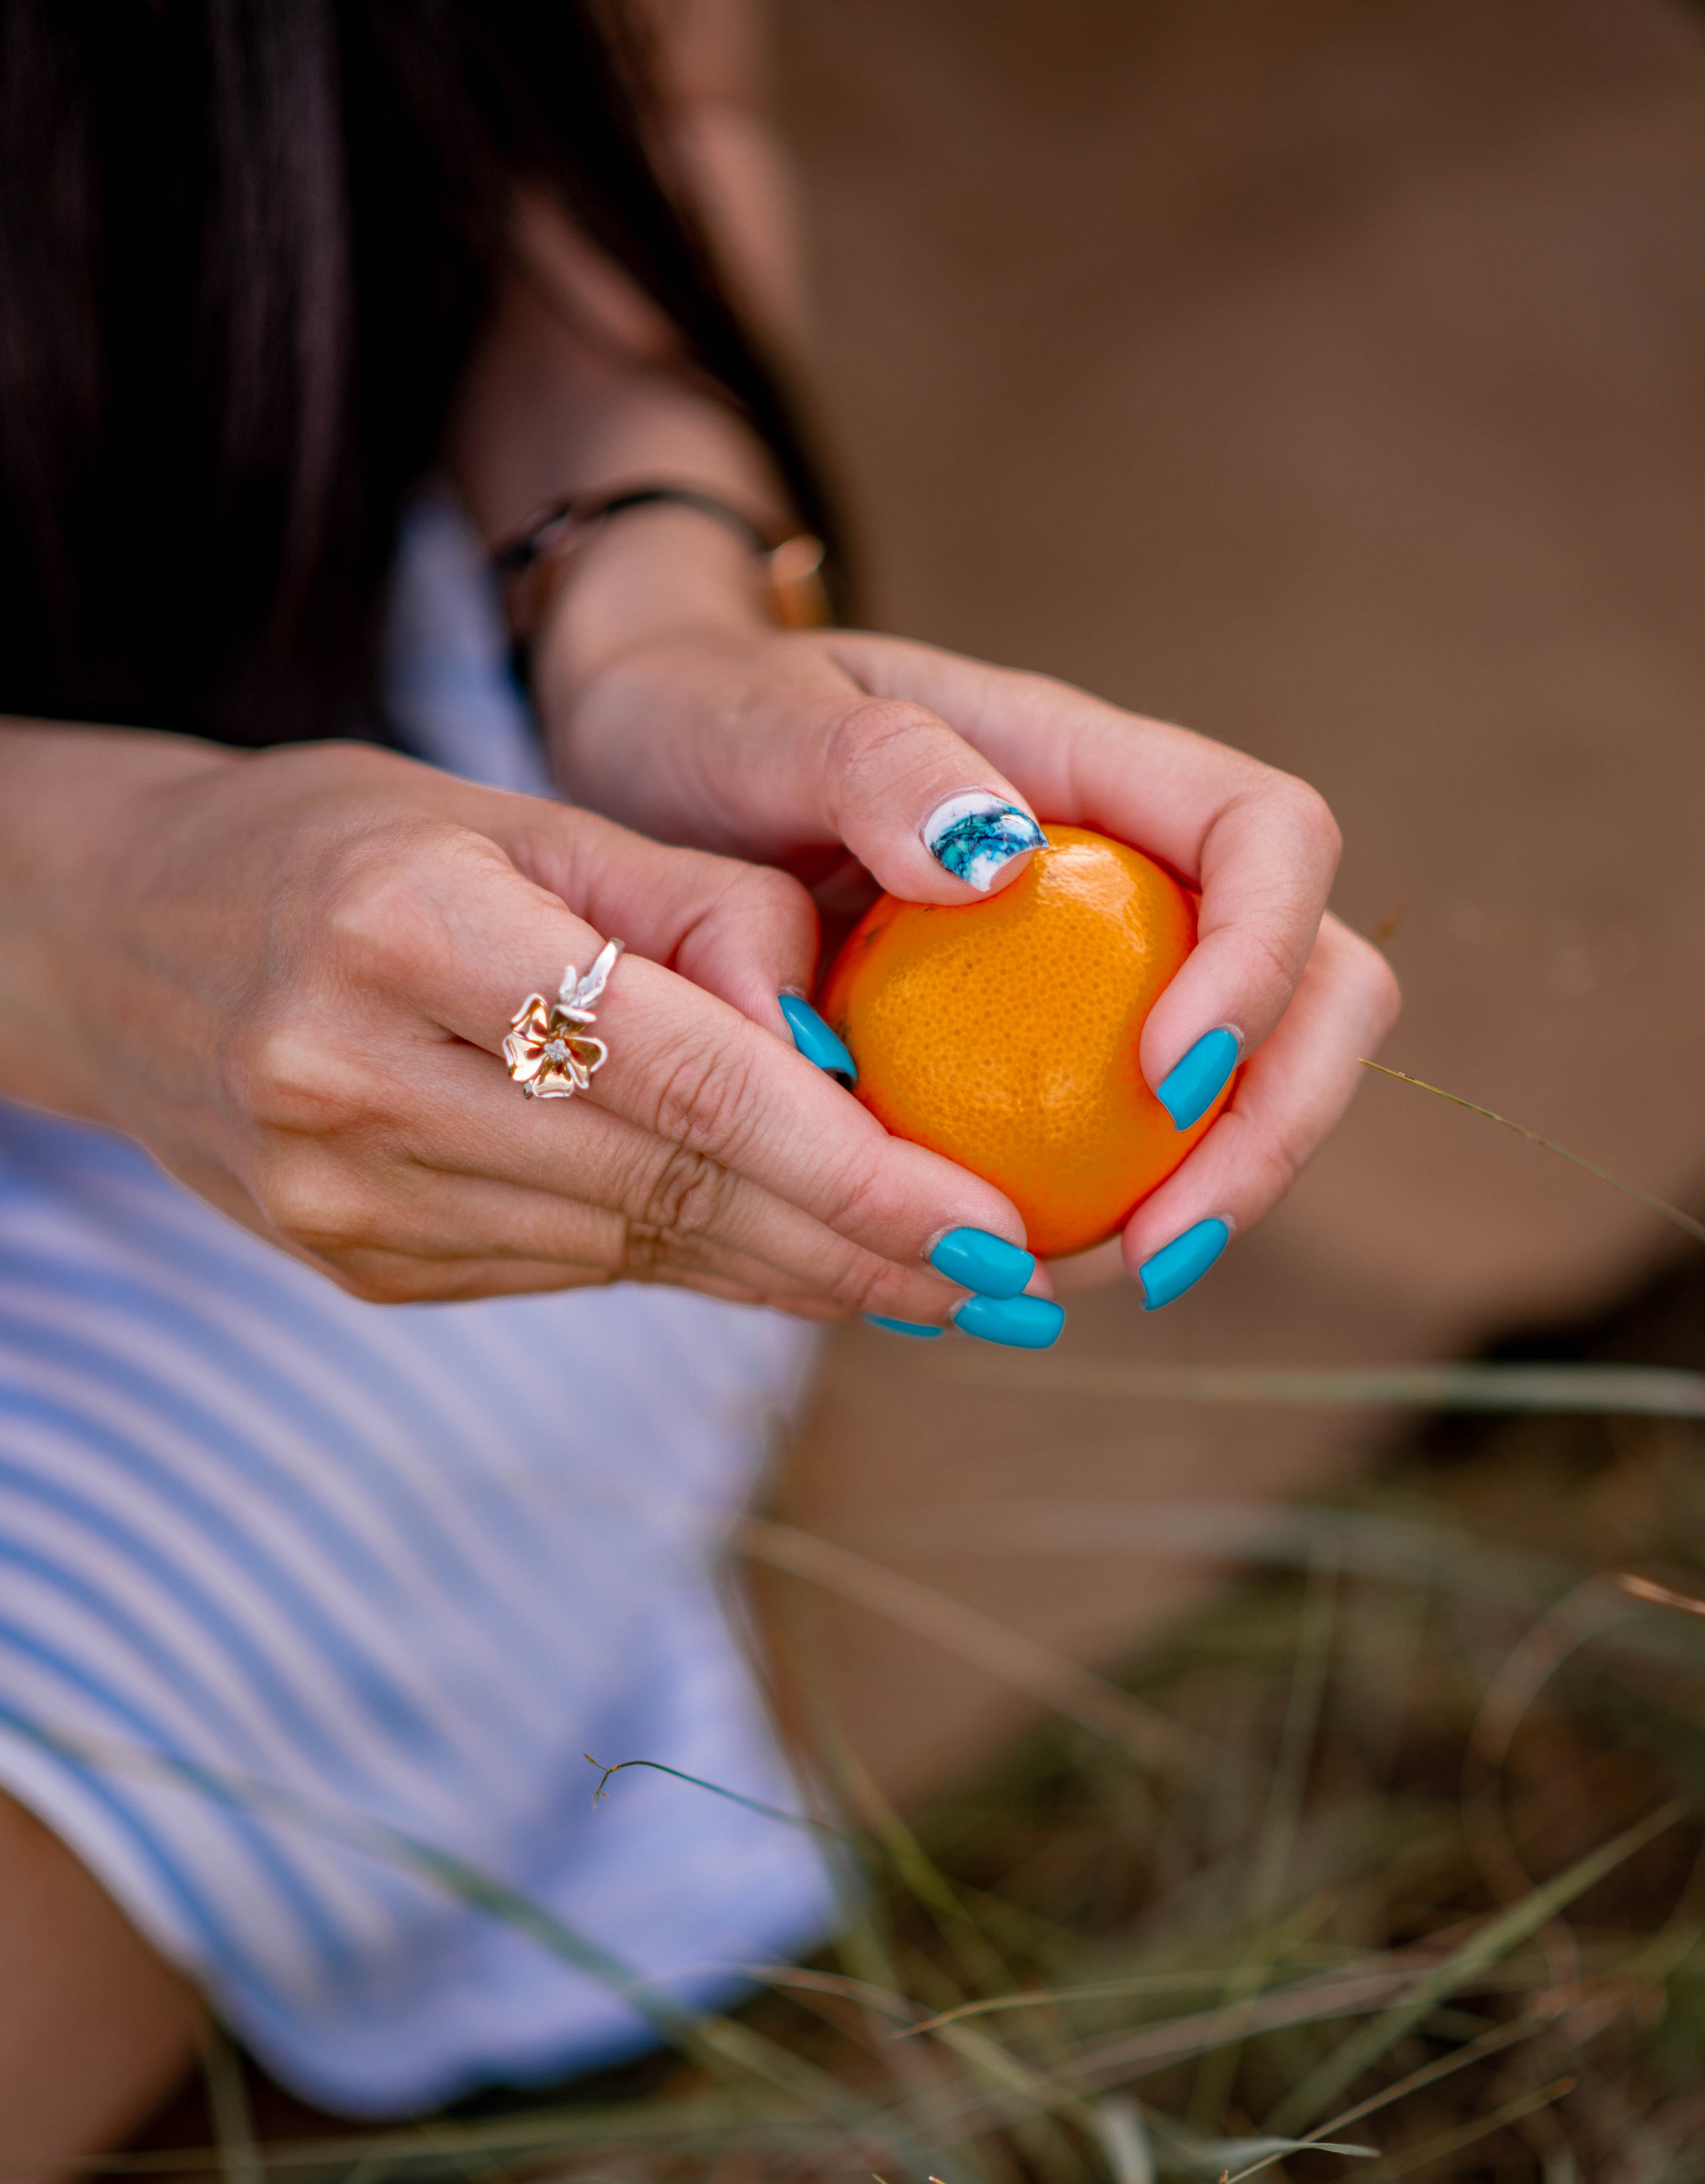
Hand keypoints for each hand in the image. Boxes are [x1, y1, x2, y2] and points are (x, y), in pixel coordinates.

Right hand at [0, 729, 1050, 1316]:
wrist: (124, 942)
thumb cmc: (349, 844)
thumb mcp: (517, 812)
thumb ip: (697, 912)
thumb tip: (854, 1041)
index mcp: (401, 936)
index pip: (681, 1079)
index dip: (853, 1167)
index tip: (992, 1226)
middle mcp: (355, 1087)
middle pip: (676, 1192)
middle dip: (863, 1249)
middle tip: (1015, 1284)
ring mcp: (343, 1202)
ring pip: (640, 1254)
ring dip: (803, 1275)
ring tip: (940, 1282)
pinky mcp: (359, 1267)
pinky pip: (580, 1273)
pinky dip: (704, 1270)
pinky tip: (801, 1268)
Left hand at [538, 601, 1398, 1290]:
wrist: (656, 760)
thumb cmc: (708, 716)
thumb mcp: (758, 722)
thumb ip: (873, 770)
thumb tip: (990, 856)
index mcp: (1089, 768)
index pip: (1269, 836)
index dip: (1262, 957)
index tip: (1163, 1074)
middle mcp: (1133, 869)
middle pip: (1317, 987)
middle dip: (1273, 1128)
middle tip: (1161, 1250)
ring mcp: (1106, 968)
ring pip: (1242, 1090)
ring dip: (1200, 1202)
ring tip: (1077, 1284)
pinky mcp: (1052, 1053)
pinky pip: (1124, 1148)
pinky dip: (1098, 1223)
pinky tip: (1009, 1277)